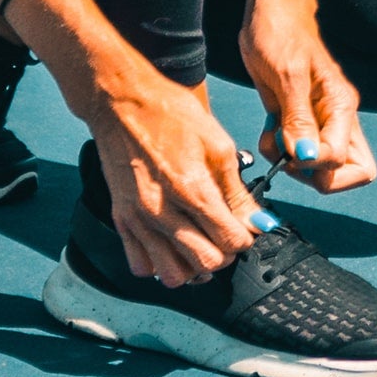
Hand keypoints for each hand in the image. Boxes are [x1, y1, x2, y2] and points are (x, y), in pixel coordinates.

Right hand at [86, 65, 268, 287]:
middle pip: (206, 263)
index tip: (243, 226)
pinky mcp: (120, 219)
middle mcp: (162, 210)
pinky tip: (169, 244)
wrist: (122, 101)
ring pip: (173, 274)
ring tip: (198, 243)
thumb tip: (256, 221)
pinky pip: (141, 265)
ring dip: (191, 265)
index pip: (231, 241)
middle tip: (223, 232)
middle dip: (223, 252)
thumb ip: (237, 190)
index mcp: (191, 188)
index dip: (244, 236)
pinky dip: (158, 263)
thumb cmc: (169, 114)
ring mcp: (138, 218)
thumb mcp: (217, 143)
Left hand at [241, 3, 376, 194]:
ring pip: (320, 167)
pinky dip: (280, 152)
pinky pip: (297, 152)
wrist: (269, 10)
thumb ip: (298, 119)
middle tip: (285, 156)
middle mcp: (336, 119)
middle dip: (313, 175)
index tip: (290, 151)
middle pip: (345, 173)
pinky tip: (268, 132)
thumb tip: (308, 157)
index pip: (348, 163)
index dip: (319, 167)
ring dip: (293, 165)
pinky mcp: (299, 120)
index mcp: (342, 107)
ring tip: (271, 139)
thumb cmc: (280, 32)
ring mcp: (319, 122)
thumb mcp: (287, 75)